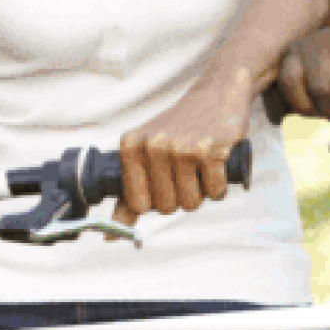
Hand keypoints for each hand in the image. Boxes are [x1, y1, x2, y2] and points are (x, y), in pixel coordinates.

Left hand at [119, 63, 253, 216]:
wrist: (217, 94)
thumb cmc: (181, 127)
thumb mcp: (146, 153)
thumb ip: (128, 194)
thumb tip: (110, 236)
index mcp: (130, 146)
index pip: (139, 205)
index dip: (157, 200)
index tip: (164, 179)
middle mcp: (152, 145)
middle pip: (166, 208)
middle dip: (181, 195)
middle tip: (187, 168)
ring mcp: (181, 148)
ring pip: (190, 203)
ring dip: (201, 192)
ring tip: (200, 165)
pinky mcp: (210, 150)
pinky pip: (215, 192)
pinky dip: (220, 184)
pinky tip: (216, 162)